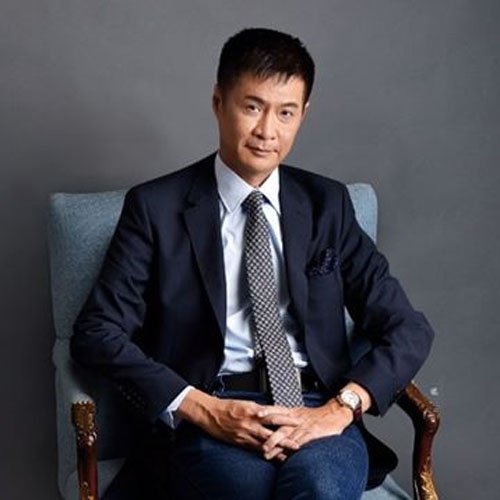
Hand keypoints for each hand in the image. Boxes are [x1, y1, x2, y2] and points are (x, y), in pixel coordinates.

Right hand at [176, 389, 300, 458]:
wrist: (210, 413)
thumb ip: (258, 409)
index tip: (297, 420)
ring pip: (265, 442)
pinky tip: (271, 457)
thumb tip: (270, 412)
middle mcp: (250, 422)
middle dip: (286, 437)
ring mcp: (245, 433)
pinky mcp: (240, 442)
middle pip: (272, 430)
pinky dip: (264, 453)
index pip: (273, 414)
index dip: (286, 418)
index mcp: (252, 409)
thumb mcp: (245, 403)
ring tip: (288, 454)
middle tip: (298, 442)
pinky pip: (254, 449)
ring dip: (278, 448)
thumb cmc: (227, 406)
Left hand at [257, 400, 353, 459]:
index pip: (277, 410)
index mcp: (293, 412)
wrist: (335, 412)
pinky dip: (294, 448)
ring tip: (268, 453)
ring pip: (288, 436)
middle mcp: (297, 418)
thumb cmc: (317, 415)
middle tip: (259, 443)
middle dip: (269, 436)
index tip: (256, 414)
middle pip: (280, 426)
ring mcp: (304, 426)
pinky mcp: (313, 433)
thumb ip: (288, 416)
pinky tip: (287, 454)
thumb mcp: (300, 412)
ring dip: (277, 445)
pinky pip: (301, 442)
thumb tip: (273, 419)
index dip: (267, 411)